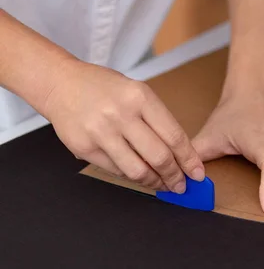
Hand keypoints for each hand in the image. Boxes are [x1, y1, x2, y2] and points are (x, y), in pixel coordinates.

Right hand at [43, 60, 204, 192]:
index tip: (197, 173)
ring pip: (137, 170)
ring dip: (155, 182)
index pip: (174, 136)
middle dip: (175, 176)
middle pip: (159, 156)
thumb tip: (180, 154)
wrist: (61, 84)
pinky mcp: (85, 148)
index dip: (189, 159)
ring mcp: (101, 133)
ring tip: (163, 185)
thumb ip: (158, 120)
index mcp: (140, 97)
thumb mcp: (137, 92)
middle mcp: (121, 115)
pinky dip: (133, 177)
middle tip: (181, 184)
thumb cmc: (105, 88)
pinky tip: (142, 176)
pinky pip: (117, 171)